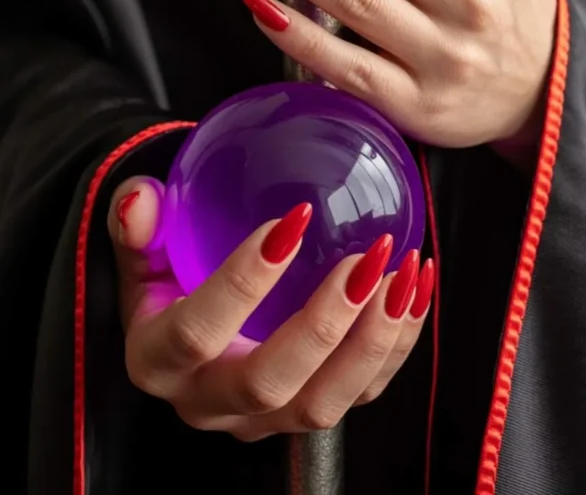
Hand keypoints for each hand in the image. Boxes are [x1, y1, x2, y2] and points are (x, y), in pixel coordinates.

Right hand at [109, 180, 433, 440]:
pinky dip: (397, 344)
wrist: (187, 320)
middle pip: (267, 385)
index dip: (241, 284)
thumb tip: (140, 199)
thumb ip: (137, 224)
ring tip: (403, 271)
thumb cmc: (168, 270)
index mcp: (159, 360)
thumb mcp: (142, 246)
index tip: (290, 221)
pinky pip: (363, 392)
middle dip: (323, 324)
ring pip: (323, 404)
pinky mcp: (308, 412)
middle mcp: (208, 403)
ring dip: (372, 340)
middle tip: (366, 257)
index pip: (195, 334)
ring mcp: (262, 418)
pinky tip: (417, 286)